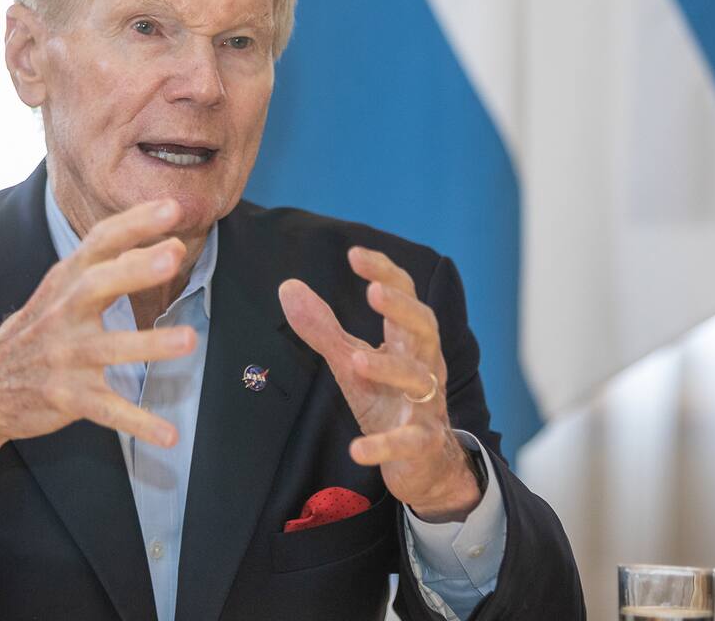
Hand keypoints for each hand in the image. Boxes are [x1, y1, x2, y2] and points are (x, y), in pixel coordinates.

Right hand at [0, 199, 195, 471]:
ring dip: (149, 344)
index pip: (100, 242)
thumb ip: (111, 266)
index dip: (136, 223)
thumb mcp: (61, 291)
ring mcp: (63, 356)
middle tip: (174, 255)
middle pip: (98, 285)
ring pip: (109, 348)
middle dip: (135, 269)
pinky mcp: (66, 397)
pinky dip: (139, 424)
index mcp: (65, 281)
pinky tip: (169, 435)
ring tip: (190, 340)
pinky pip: (108, 410)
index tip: (172, 207)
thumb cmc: (37, 331)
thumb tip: (171, 245)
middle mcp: (62, 313)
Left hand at [278, 247, 479, 521]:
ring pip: (419, 380)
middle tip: (374, 292)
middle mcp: (424, 365)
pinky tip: (357, 449)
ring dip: (390, 368)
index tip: (355, 254)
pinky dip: (384, 445)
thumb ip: (323, 327)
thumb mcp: (352, 361)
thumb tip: (287, 286)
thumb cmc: (387, 400)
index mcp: (408, 340)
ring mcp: (427, 404)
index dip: (385, 273)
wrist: (424, 461)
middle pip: (425, 328)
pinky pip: (407, 442)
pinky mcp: (421, 444)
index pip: (405, 296)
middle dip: (402, 309)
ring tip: (357, 360)